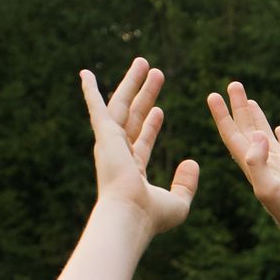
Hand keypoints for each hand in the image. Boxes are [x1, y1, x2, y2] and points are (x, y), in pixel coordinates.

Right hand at [80, 57, 197, 236]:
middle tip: (156, 74)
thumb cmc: (152, 216)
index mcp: (132, 171)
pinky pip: (96, 107)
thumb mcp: (179, 202)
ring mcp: (110, 144)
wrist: (131, 216)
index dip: (152, 126)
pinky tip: (86, 74)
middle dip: (145, 95)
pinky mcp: (104, 135)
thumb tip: (193, 162)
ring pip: (122, 105)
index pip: (142, 142)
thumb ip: (186, 183)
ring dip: (133, 83)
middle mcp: (118, 155)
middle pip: (133, 117)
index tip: (160, 111)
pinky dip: (90, 90)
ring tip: (145, 62)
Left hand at [207, 82, 279, 274]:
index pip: (233, 137)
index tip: (212, 96)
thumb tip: (256, 134)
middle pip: (247, 131)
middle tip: (232, 85)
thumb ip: (259, 163)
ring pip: (266, 136)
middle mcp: (266, 165)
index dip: (222, 117)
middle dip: (238, 108)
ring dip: (256, 117)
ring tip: (249, 99)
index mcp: (253, 169)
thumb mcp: (270, 190)